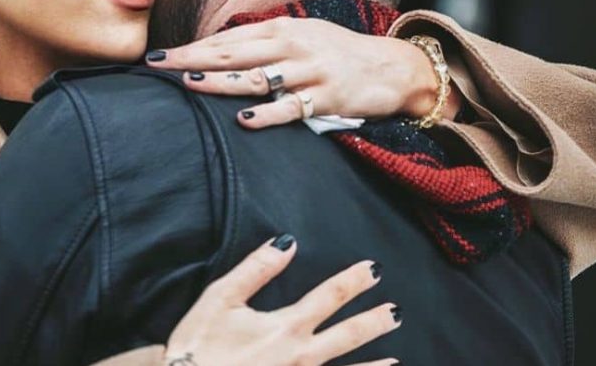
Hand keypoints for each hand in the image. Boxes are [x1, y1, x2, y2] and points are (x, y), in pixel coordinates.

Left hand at [146, 17, 459, 128]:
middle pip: (232, 54)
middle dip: (192, 60)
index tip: (160, 56)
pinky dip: (265, 114)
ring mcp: (308, 73)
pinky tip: (242, 119)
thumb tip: (221, 50)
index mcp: (282, 30)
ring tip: (189, 85)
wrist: (392, 67)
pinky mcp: (324, 99)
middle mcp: (292, 47)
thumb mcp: (302, 36)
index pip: (228, 39)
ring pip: (256, 78)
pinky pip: (289, 109)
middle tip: (158, 65)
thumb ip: (264, 42)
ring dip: (220, 82)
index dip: (192, 48)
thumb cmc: (339, 53)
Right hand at [164, 235, 400, 365]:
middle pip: (348, 336)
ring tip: (395, 360)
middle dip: (374, 322)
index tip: (373, 270)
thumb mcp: (220, 299)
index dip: (353, 281)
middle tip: (396, 312)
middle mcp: (302, 357)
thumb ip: (255, 269)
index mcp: (286, 327)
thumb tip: (287, 243)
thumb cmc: (199, 348)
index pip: (329, 297)